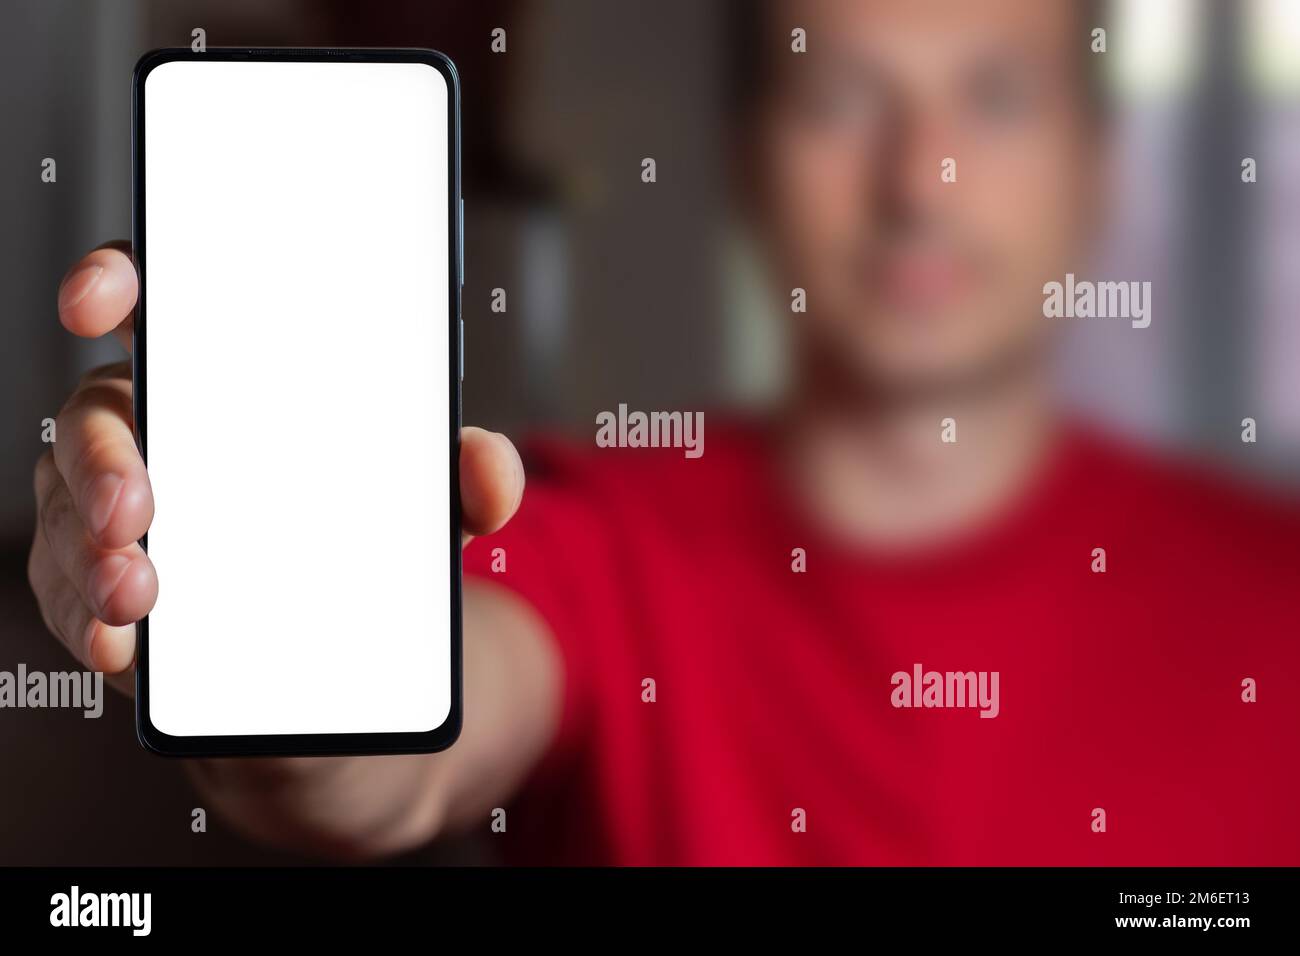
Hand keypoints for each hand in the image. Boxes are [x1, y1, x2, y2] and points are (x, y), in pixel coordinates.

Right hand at [28, 241, 523, 697]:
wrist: (343, 644)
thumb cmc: (366, 530)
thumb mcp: (429, 504)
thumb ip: (466, 478)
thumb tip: (488, 462)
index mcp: (228, 376)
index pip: (159, 300)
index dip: (114, 280)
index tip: (100, 301)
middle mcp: (154, 427)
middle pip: (93, 413)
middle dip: (102, 458)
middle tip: (136, 511)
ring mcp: (111, 507)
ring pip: (68, 509)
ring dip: (92, 553)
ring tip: (138, 595)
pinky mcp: (97, 584)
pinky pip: (71, 596)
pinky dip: (91, 622)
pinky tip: (124, 645)